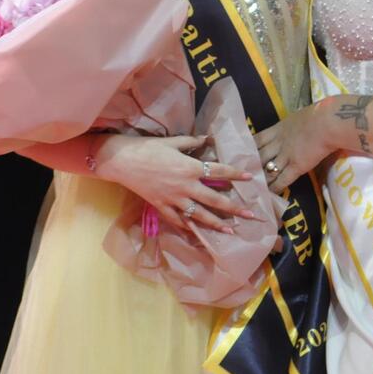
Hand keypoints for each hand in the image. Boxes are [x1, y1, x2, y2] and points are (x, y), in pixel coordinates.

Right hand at [95, 134, 258, 233]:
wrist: (123, 161)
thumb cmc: (148, 148)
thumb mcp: (172, 141)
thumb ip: (191, 142)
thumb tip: (207, 139)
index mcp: (190, 167)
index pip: (218, 170)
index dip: (235, 174)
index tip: (249, 177)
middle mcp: (185, 186)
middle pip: (214, 199)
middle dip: (234, 208)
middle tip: (250, 215)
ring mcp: (174, 199)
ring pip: (199, 215)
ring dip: (216, 223)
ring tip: (230, 230)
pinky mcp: (161, 206)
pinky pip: (177, 220)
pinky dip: (187, 228)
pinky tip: (196, 234)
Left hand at [253, 104, 331, 194]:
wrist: (329, 122)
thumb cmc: (320, 114)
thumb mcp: (299, 116)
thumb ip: (293, 124)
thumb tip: (295, 125)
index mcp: (279, 128)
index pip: (258, 139)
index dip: (250, 147)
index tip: (244, 154)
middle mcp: (278, 142)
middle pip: (259, 155)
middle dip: (251, 165)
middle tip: (242, 174)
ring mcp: (286, 155)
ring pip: (268, 169)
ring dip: (261, 178)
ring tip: (254, 186)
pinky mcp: (297, 166)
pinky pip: (282, 179)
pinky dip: (275, 187)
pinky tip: (270, 193)